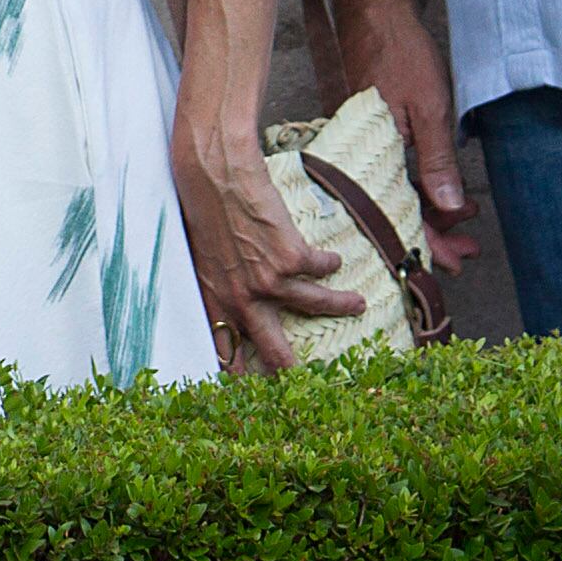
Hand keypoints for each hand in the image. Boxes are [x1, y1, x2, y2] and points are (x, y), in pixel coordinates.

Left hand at [171, 108, 361, 375]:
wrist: (214, 170)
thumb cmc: (203, 205)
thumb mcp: (203, 253)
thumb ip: (220, 280)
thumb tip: (237, 297)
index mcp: (214, 297)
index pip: (225, 350)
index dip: (240, 373)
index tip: (254, 390)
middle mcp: (241, 296)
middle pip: (272, 349)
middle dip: (291, 371)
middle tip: (307, 385)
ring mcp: (268, 280)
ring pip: (315, 305)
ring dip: (342, 306)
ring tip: (358, 305)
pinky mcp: (291, 257)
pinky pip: (323, 268)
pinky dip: (331, 263)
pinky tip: (334, 259)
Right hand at [328, 0, 480, 273]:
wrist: (376, 9)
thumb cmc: (401, 52)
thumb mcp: (428, 107)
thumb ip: (437, 160)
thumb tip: (451, 209)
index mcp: (371, 152)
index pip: (397, 212)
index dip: (427, 242)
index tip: (454, 263)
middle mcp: (361, 153)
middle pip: (395, 209)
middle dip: (434, 233)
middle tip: (468, 251)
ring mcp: (365, 142)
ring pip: (395, 191)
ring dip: (429, 211)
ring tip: (464, 222)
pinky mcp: (372, 131)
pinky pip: (393, 171)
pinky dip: (419, 186)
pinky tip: (442, 191)